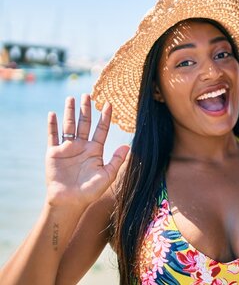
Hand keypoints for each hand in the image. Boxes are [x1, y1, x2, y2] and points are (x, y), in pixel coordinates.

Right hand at [45, 94, 129, 208]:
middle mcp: (82, 146)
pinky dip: (52, 125)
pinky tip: (53, 114)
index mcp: (95, 150)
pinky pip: (53, 136)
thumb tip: (128, 146)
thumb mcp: (107, 175)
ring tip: (71, 98)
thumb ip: (116, 160)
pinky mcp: (54, 153)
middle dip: (86, 109)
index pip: (101, 130)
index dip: (105, 117)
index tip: (109, 104)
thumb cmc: (90, 191)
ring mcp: (67, 148)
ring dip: (70, 112)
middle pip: (85, 123)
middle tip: (87, 95)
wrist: (70, 202)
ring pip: (69, 126)